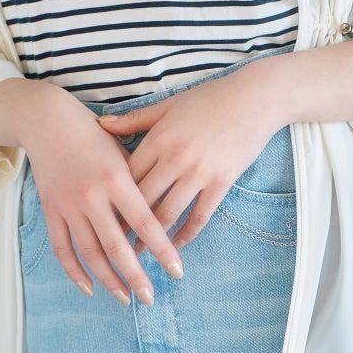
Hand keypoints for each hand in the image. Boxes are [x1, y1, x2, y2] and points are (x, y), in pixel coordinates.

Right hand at [19, 89, 184, 304]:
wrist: (47, 121)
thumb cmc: (93, 135)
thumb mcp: (122, 151)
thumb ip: (138, 184)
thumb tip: (155, 219)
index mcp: (116, 178)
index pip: (144, 222)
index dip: (161, 249)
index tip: (177, 271)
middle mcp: (92, 195)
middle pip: (117, 245)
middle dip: (136, 275)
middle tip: (151, 298)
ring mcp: (68, 205)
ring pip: (90, 252)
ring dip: (108, 279)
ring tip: (126, 298)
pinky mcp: (51, 210)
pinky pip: (62, 248)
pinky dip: (74, 271)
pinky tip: (89, 288)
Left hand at [95, 69, 279, 254]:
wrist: (254, 98)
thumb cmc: (209, 99)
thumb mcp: (168, 105)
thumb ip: (134, 119)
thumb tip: (100, 124)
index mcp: (159, 138)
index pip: (126, 175)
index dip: (110, 197)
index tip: (98, 215)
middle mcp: (175, 157)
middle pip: (142, 199)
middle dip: (123, 224)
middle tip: (109, 243)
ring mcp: (199, 172)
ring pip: (168, 212)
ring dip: (151, 237)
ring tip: (137, 254)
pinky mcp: (221, 181)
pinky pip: (200, 215)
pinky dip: (186, 234)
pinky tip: (176, 246)